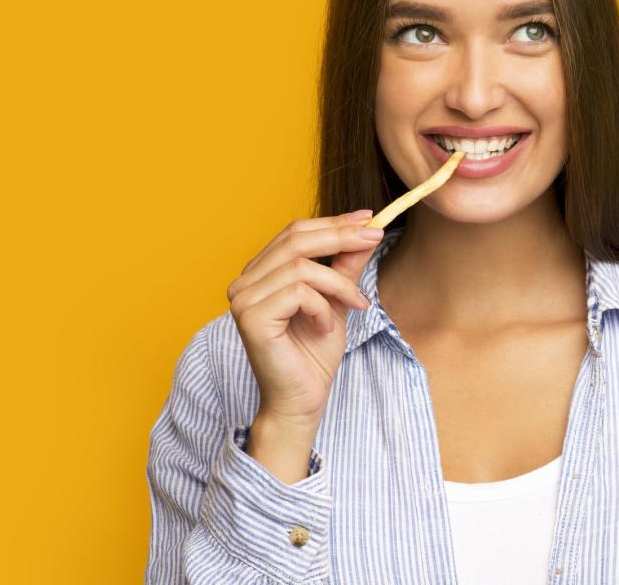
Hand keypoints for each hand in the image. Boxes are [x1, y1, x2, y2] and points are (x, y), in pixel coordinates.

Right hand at [225, 209, 383, 426]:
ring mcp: (243, 299)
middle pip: (295, 239)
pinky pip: (299, 292)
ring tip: (356, 306)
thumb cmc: (314, 355)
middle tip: (375, 236)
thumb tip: (366, 230)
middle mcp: (244, 282)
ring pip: (301, 267)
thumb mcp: (337, 301)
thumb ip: (345, 266)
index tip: (369, 218)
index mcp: (259, 274)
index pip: (295, 233)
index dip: (333, 222)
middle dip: (341, 236)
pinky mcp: (251, 318)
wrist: (302, 401)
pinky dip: (322, 307)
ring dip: (339, 284)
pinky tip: (326, 328)